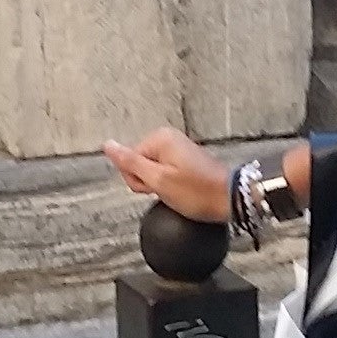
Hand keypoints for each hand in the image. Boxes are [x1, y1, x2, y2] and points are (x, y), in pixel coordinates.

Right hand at [101, 126, 235, 222]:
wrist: (229, 199)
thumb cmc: (197, 192)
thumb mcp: (158, 180)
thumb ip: (130, 162)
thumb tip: (107, 145)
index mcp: (159, 138)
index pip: (127, 160)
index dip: (138, 180)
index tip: (156, 187)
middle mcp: (168, 138)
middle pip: (138, 163)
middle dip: (147, 182)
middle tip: (168, 189)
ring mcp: (178, 148)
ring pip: (150, 170)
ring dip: (158, 185)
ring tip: (177, 190)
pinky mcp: (185, 159)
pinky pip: (164, 172)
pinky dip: (169, 184)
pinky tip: (182, 189)